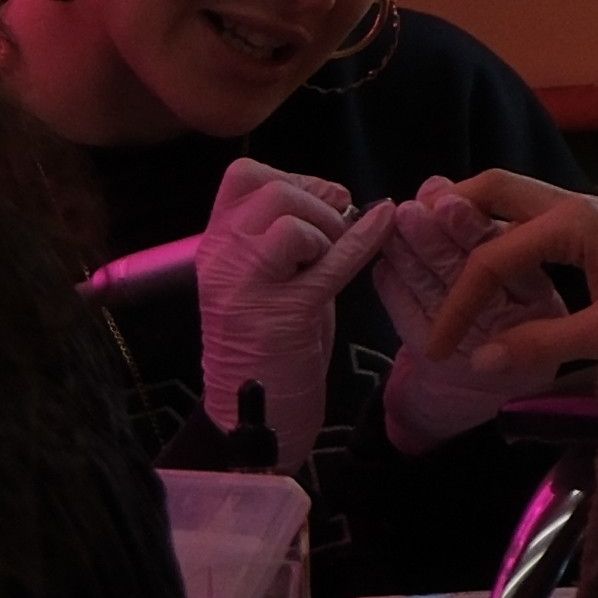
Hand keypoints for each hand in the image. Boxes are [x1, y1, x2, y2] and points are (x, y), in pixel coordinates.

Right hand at [191, 157, 376, 453]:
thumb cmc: (265, 347)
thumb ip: (285, 238)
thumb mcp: (261, 280)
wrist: (252, 420)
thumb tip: (336, 196)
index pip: (242, 177)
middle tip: (335, 234)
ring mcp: (247, 288)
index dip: (292, 178)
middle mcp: (222, 260)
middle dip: (316, 202)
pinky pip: (328, 263)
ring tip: (333, 259)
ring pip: (290, 220)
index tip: (322, 201)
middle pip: (272, 192)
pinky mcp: (283, 316)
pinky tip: (382, 228)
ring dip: (327, 230)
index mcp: (214, 246)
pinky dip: (361, 242)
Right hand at [382, 170, 597, 450]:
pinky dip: (505, 232)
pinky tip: (499, 266)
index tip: (440, 349)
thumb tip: (480, 358)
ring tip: (439, 244)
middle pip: (494, 189)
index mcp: (572, 224)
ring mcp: (590, 213)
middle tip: (410, 237)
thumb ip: (543, 344)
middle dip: (448, 209)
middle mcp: (575, 206)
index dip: (459, 304)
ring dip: (475, 216)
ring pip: (516, 199)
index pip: (491, 257)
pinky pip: (537, 219)